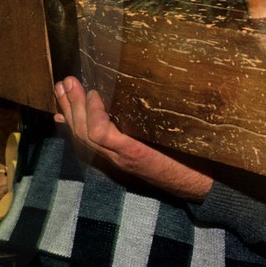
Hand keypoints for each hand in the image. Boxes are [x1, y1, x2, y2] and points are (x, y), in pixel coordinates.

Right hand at [53, 77, 212, 200]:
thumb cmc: (185, 161)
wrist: (202, 184)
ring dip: (77, 107)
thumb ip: (137, 130)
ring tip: (74, 86)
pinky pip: (105, 135)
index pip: (84, 134)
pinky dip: (96, 116)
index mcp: (118, 154)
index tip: (63, 93)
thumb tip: (126, 107)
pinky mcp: (134, 154)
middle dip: (69, 106)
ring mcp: (122, 157)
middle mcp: (114, 158)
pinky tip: (96, 99)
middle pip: (80, 132)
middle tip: (63, 82)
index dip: (70, 114)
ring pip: (87, 133)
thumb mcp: (155, 142)